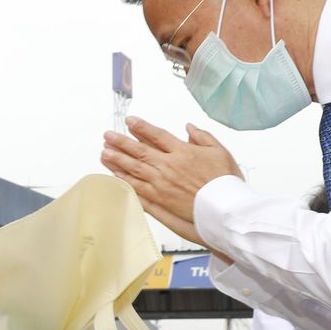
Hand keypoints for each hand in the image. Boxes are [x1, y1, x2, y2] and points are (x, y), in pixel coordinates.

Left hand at [101, 118, 242, 242]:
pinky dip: (125, 181)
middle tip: (107, 136)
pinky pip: (138, 188)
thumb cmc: (225, 182)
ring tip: (104, 153)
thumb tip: (189, 127)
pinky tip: (115, 176)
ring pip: (134, 169)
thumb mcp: (220, 152)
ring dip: (117, 160)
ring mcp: (162, 183)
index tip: (129, 121)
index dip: (141, 127)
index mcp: (183, 152)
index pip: (157, 135)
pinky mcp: (160, 200)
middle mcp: (168, 166)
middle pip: (139, 150)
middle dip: (121, 142)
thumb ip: (203, 137)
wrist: (226, 208)